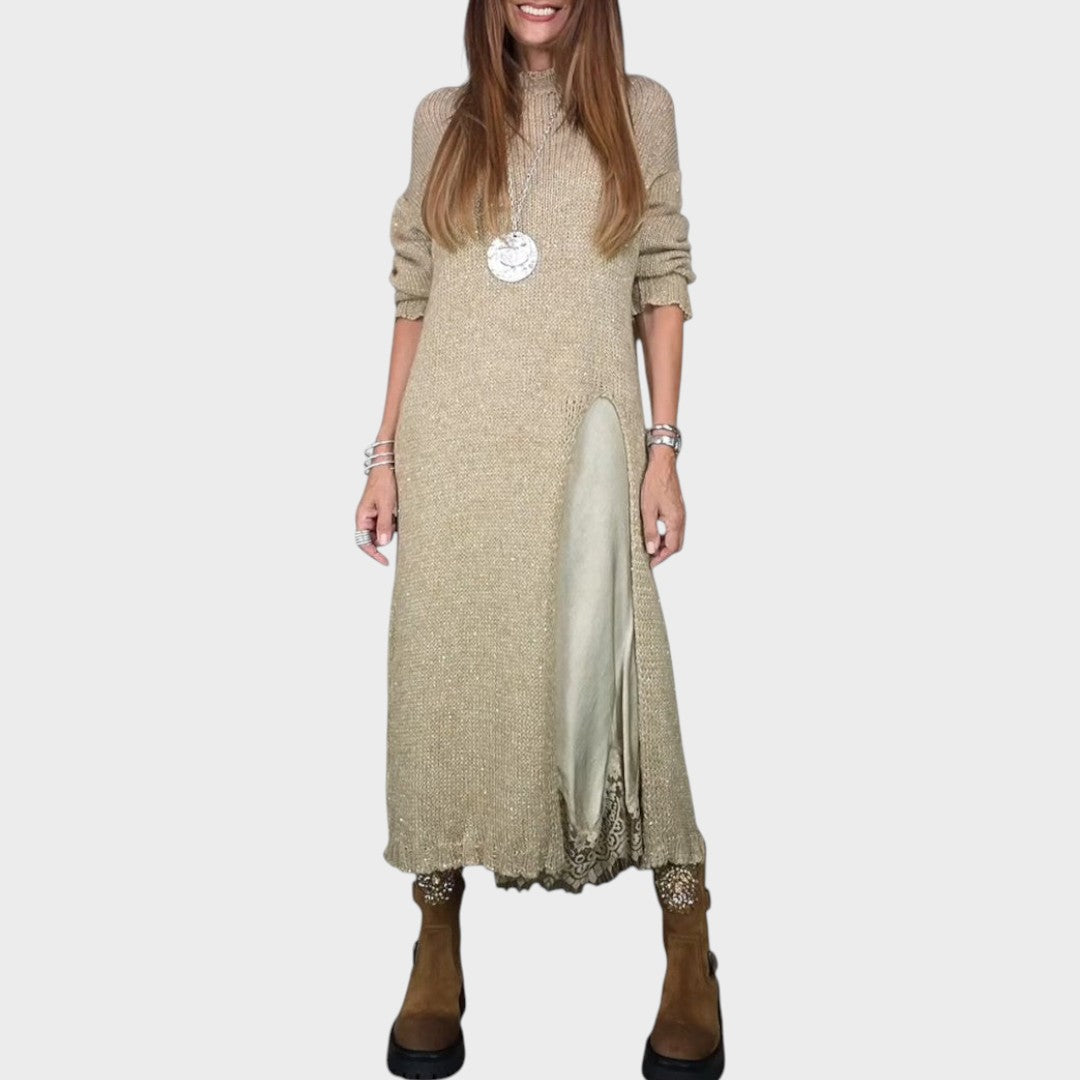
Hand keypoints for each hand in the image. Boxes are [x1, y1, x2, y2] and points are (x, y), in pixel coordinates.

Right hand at [355, 468, 397, 565]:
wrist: (389, 465)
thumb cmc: (384, 481)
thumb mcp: (386, 504)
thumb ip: (384, 524)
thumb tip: (383, 543)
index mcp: (362, 517)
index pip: (364, 543)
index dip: (374, 554)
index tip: (385, 561)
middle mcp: (367, 517)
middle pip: (375, 538)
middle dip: (386, 535)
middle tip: (395, 524)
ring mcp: (375, 514)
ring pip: (384, 531)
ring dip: (392, 526)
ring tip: (397, 511)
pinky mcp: (384, 510)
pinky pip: (390, 522)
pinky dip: (396, 520)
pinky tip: (399, 509)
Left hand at [640, 449, 683, 567]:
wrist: (662, 463)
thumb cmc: (654, 483)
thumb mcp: (647, 509)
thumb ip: (650, 530)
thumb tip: (651, 549)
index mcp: (675, 520)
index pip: (671, 547)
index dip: (660, 558)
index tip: (650, 563)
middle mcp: (681, 518)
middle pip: (676, 544)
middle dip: (664, 553)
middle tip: (650, 558)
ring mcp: (680, 513)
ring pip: (676, 536)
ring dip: (665, 544)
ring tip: (650, 546)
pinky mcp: (677, 508)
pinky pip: (675, 527)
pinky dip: (666, 534)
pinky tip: (655, 532)